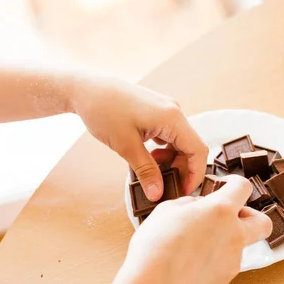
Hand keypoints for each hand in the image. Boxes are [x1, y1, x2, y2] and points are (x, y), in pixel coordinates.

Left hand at [71, 77, 207, 200]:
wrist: (86, 90)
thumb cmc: (104, 112)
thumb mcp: (126, 146)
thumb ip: (146, 171)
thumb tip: (157, 194)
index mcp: (172, 118)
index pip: (198, 150)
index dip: (194, 174)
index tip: (182, 192)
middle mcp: (174, 112)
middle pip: (191, 147)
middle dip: (181, 169)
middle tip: (164, 186)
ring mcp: (166, 111)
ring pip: (180, 143)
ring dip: (171, 161)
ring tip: (151, 170)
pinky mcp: (157, 112)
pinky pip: (169, 136)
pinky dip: (164, 151)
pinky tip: (149, 157)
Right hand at [122, 175, 272, 283]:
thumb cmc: (156, 244)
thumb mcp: (169, 209)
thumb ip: (192, 204)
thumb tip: (199, 208)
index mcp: (221, 211)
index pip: (243, 188)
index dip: (235, 183)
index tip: (227, 185)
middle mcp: (234, 235)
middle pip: (263, 223)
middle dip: (251, 217)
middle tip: (230, 217)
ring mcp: (232, 261)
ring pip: (239, 246)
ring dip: (225, 241)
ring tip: (195, 245)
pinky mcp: (224, 281)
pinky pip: (224, 266)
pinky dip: (213, 262)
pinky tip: (190, 264)